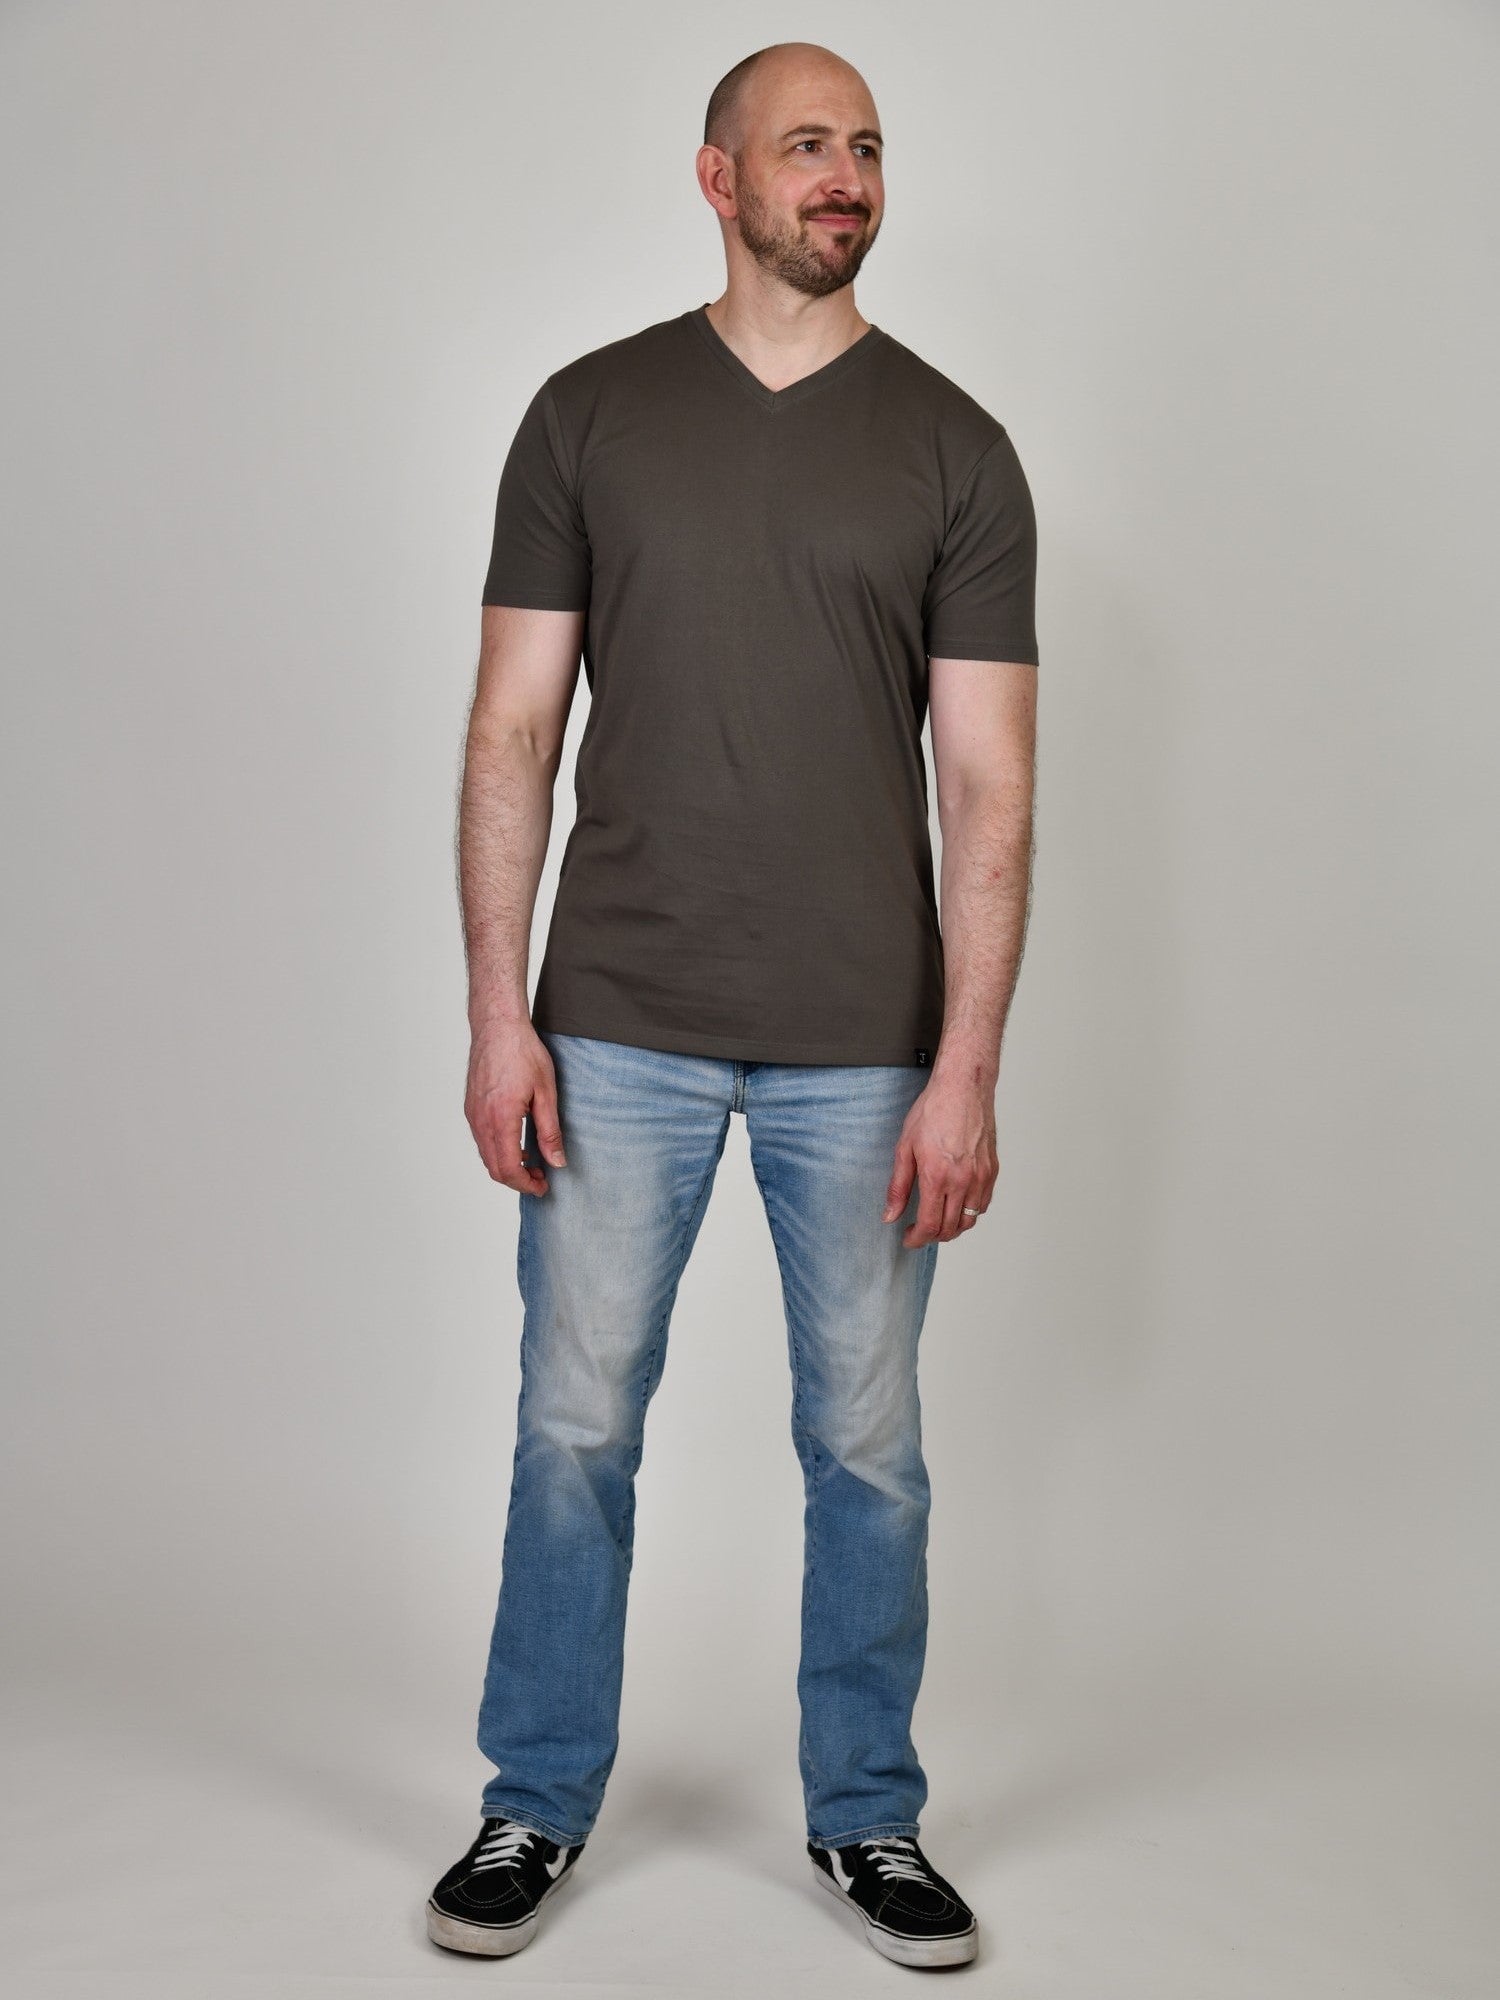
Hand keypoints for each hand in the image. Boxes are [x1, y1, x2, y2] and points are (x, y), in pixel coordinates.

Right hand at [465, 1017, 566, 1195]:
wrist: (497, 1025)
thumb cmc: (522, 1052)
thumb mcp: (546, 1092)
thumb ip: (550, 1131)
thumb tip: (556, 1161)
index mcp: (501, 1119)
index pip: (509, 1168)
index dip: (526, 1185)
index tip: (543, 1187)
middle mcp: (481, 1120)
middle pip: (494, 1168)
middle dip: (517, 1180)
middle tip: (540, 1179)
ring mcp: (472, 1114)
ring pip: (486, 1155)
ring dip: (507, 1166)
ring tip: (532, 1161)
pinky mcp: (470, 1107)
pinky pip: (481, 1140)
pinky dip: (498, 1151)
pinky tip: (517, 1143)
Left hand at [883, 1069, 997, 1246]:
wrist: (963, 1088)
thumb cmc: (934, 1111)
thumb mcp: (904, 1148)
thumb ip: (898, 1186)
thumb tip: (890, 1214)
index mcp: (938, 1177)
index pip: (930, 1225)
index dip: (917, 1239)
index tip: (909, 1238)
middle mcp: (963, 1181)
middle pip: (951, 1228)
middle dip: (933, 1236)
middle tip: (919, 1230)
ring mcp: (981, 1177)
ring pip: (970, 1220)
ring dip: (953, 1228)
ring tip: (938, 1220)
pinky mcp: (992, 1170)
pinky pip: (983, 1203)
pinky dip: (970, 1212)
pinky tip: (957, 1204)